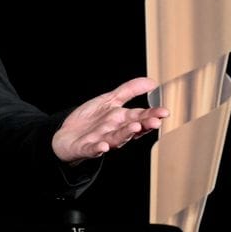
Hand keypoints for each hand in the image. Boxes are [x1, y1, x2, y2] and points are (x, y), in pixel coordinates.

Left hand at [52, 76, 168, 162]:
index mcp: (121, 120)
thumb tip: (152, 82)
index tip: (164, 112)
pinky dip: (98, 148)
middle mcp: (114, 132)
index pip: (139, 117)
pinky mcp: (86, 148)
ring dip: (125, 134)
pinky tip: (103, 146)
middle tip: (155, 122)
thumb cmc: (90, 119)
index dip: (151, 114)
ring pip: (115, 139)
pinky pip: (93, 149)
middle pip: (131, 128)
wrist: (66, 135)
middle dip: (143, 125)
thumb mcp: (110, 101)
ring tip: (134, 128)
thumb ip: (129, 91)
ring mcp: (101, 141)